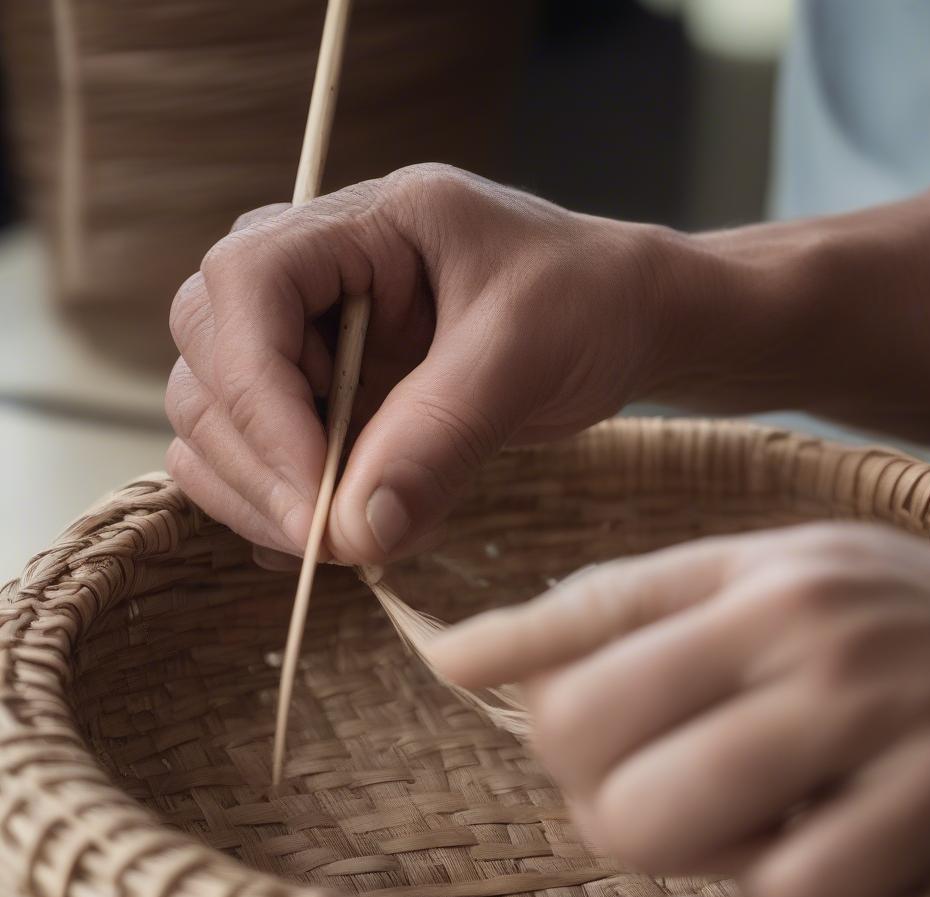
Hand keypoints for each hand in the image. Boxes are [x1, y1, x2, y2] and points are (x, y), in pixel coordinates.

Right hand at [164, 164, 695, 563]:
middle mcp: (312, 278)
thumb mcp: (524, 353)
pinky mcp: (323, 403)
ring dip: (264, 500)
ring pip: (217, 424)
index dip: (259, 395)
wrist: (621, 321)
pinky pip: (259, 461)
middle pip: (211, 366)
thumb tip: (356, 532)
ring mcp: (309, 345)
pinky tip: (348, 539)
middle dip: (259, 464)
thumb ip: (440, 435)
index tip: (314, 493)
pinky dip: (282, 511)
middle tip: (337, 541)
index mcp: (359, 224)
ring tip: (363, 541)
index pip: (246, 285)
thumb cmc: (587, 301)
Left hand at [426, 523, 929, 896]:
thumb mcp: (756, 574)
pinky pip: (786, 895)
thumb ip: (627, 607)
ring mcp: (869, 719)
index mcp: (749, 573)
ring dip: (660, 837)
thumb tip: (469, 652)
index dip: (503, 649)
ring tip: (715, 808)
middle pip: (587, 728)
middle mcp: (798, 633)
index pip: (585, 609)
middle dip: (579, 771)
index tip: (450, 663)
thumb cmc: (875, 612)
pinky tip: (801, 841)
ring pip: (660, 818)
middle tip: (630, 767)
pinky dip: (769, 887)